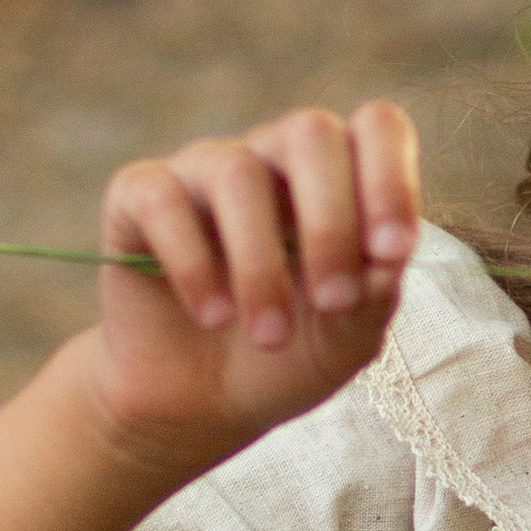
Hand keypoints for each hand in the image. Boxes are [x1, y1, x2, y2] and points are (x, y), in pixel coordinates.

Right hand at [80, 101, 421, 490]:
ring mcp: (205, 171)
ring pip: (238, 172)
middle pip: (310, 131)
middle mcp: (273, 160)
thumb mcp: (344, 343)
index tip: (391, 253)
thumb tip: (386, 257)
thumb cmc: (286, 360)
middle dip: (331, 222)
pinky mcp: (139, 197)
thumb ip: (373, 296)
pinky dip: (192, 264)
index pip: (376, 127)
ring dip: (261, 266)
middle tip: (334, 302)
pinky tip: (212, 317)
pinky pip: (162, 199)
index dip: (392, 178)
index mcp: (339, 180)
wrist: (199, 404)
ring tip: (270, 338)